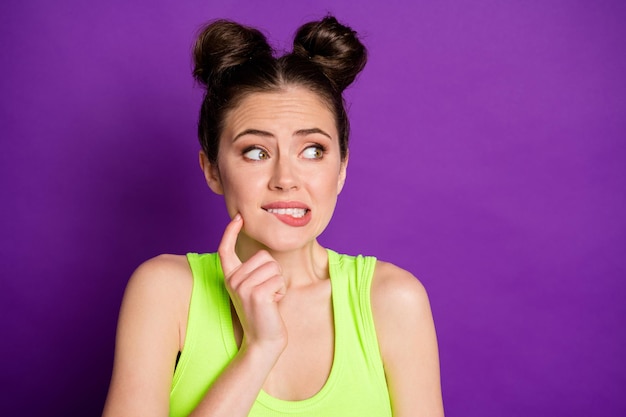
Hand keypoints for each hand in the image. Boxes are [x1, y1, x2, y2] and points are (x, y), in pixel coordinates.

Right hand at [218, 214, 287, 353]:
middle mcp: (233, 280)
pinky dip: (281, 291)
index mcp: (231, 277)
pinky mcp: (256, 293)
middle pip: (264, 256)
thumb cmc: (264, 313)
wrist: (263, 340)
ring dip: (279, 283)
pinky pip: (279, 279)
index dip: (231, 232)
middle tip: (267, 293)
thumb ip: (255, 271)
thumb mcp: (255, 288)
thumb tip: (264, 254)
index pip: (225, 249)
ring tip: (270, 299)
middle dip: (274, 272)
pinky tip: (273, 304)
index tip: (238, 217)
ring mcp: (242, 286)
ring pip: (273, 267)